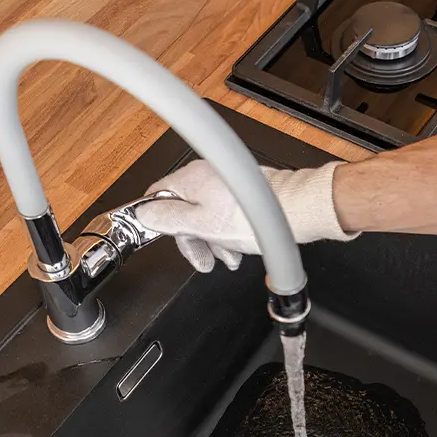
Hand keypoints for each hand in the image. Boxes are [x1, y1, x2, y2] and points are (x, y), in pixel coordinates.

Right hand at [135, 160, 356, 271]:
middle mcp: (205, 176)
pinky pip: (223, 214)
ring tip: (226, 258)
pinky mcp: (241, 193)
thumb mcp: (200, 225)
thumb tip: (143, 213)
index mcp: (190, 179)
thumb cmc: (252, 218)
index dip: (156, 219)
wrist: (292, 211)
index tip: (160, 236)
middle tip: (202, 259)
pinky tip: (235, 250)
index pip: (157, 196)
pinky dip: (226, 233)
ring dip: (212, 241)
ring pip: (205, 215)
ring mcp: (224, 184)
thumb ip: (169, 218)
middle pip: (183, 210)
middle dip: (193, 239)